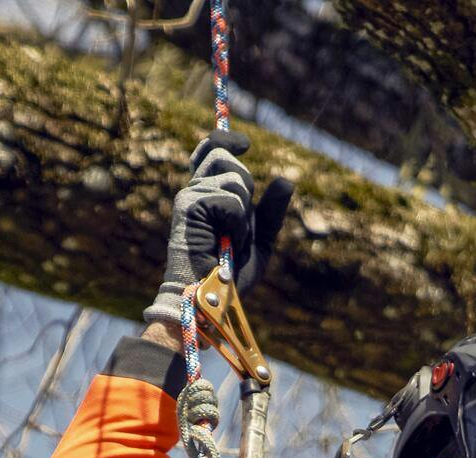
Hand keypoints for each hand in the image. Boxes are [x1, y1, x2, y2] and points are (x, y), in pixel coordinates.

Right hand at [145, 128, 286, 329]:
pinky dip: (237, 222)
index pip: (210, 150)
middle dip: (244, 183)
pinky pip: (230, 198)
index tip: (246, 145)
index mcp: (206, 196)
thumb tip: (286, 180)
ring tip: (232, 236)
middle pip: (223, 155)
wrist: (209, 301)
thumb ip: (270, 214)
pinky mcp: (189, 206)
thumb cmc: (229, 280)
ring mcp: (189, 197)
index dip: (227, 140)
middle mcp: (194, 192)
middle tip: (239, 222)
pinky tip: (227, 241)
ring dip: (242, 207)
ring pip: (231, 175)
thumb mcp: (259, 243)